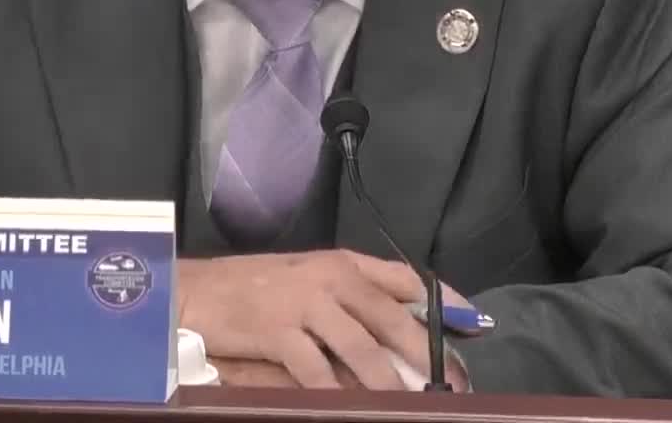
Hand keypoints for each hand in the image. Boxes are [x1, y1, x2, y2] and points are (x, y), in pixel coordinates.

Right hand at [180, 249, 442, 390]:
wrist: (196, 291)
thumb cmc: (254, 288)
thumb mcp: (309, 277)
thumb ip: (353, 292)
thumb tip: (403, 321)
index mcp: (342, 263)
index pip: (405, 278)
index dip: (443, 300)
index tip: (475, 323)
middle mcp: (330, 278)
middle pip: (394, 318)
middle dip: (427, 355)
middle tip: (452, 385)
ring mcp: (305, 303)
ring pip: (362, 348)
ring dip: (390, 383)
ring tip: (410, 404)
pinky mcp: (278, 330)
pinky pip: (317, 369)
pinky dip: (336, 393)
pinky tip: (347, 407)